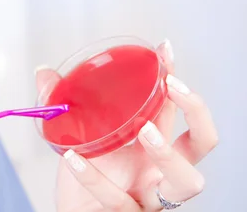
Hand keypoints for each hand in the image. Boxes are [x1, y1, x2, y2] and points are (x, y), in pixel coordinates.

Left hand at [39, 40, 217, 210]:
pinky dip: (95, 178)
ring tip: (145, 132)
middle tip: (171, 86)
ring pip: (185, 181)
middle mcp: (160, 169)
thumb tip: (44, 72)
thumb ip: (62, 104)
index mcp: (151, 144)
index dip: (175, 79)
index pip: (176, 109)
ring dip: (168, 153)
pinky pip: (119, 200)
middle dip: (196, 111)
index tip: (164, 50)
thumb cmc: (85, 176)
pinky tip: (74, 157)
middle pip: (202, 142)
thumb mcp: (76, 135)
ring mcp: (150, 196)